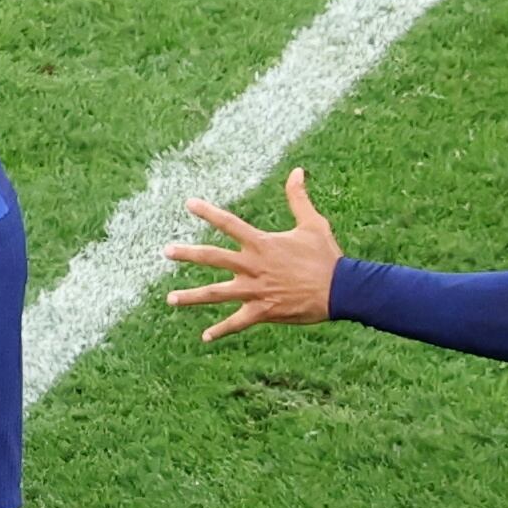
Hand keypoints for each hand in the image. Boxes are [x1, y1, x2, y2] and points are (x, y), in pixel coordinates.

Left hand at [163, 167, 342, 343]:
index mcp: (262, 244)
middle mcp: (253, 266)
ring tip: (170, 299)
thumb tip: (297, 170)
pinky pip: (237, 322)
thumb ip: (298, 197)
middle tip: (166, 251)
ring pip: (217, 293)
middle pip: (213, 258)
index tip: (189, 203)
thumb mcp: (312, 223)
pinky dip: (221, 330)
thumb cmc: (325, 256)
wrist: (340, 288)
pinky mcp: (263, 311)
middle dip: (188, 254)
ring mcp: (255, 290)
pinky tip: (205, 337)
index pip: (229, 223)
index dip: (208, 212)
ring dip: (192, 297)